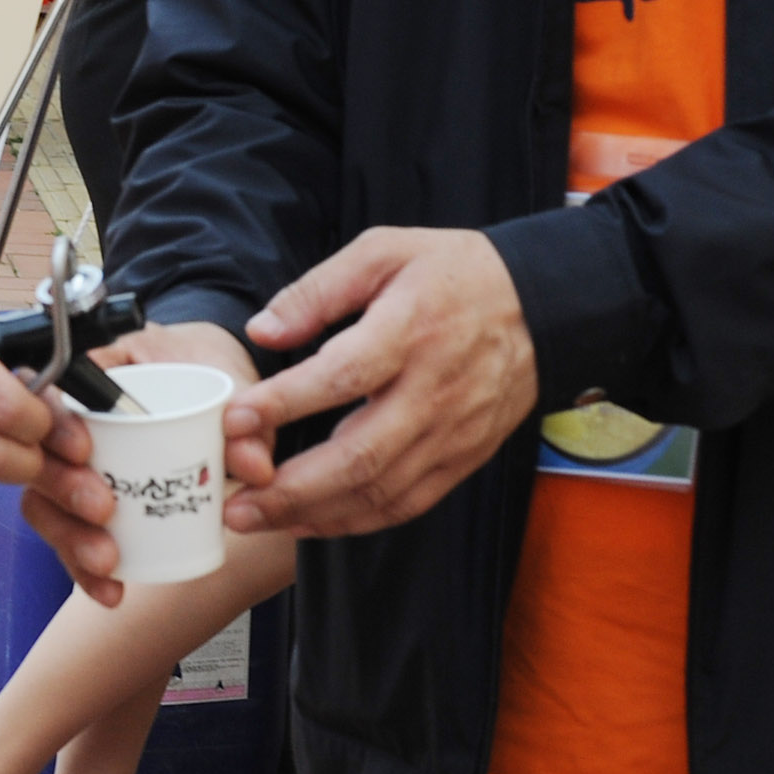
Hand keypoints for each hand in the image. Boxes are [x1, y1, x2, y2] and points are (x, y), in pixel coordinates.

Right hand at [19, 320, 257, 605]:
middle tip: (103, 512)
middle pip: (37, 457)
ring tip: (108, 564)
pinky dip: (86, 570)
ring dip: (70, 540)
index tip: (85, 452)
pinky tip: (111, 591)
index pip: (48, 396)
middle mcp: (69, 424)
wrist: (211, 392)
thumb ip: (246, 421)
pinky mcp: (87, 508)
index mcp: (92, 377)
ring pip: (45, 504)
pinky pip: (71, 539)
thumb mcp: (228, 379)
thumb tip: (255, 466)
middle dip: (63, 491)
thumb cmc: (206, 367)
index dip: (54, 427)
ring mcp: (72, 468)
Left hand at [219, 228, 537, 539]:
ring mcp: (452, 432)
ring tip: (257, 520)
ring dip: (314, 514)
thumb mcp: (384, 251)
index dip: (285, 404)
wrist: (539, 306)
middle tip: (234, 505)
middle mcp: (433, 391)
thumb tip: (262, 331)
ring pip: (380, 490)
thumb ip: (319, 290)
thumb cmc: (452, 273)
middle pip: (359, 455)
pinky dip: (356, 521)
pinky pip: (407, 503)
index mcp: (410, 331)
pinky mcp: (463, 458)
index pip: (342, 377)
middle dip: (290, 488)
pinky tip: (311, 522)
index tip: (234, 421)